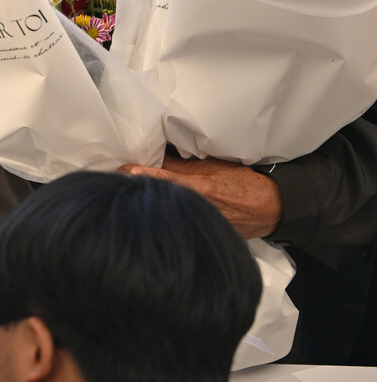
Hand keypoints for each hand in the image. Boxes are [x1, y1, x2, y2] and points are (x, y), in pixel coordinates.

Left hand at [123, 155, 282, 238]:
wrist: (271, 208)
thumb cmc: (243, 182)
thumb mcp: (213, 166)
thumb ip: (183, 164)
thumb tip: (155, 155)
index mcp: (201, 187)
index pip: (165, 178)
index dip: (142, 174)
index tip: (123, 171)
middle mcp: (199, 207)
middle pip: (163, 198)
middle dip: (143, 192)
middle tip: (121, 184)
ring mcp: (202, 224)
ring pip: (169, 215)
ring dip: (153, 208)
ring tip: (133, 201)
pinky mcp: (205, 237)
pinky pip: (180, 228)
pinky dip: (167, 222)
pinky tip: (155, 219)